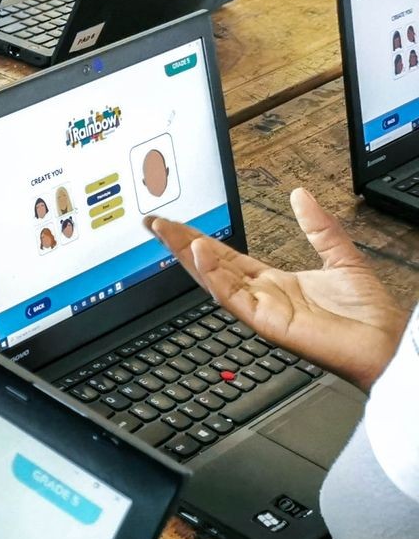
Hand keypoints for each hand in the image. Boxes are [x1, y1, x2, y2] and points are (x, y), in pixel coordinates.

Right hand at [146, 187, 406, 389]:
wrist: (384, 343)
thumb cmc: (368, 314)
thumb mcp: (341, 257)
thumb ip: (319, 227)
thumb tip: (300, 196)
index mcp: (274, 282)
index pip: (226, 256)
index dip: (200, 238)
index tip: (177, 223)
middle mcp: (261, 296)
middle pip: (211, 265)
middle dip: (180, 243)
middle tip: (155, 223)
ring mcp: (260, 310)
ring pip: (213, 279)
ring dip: (188, 255)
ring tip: (168, 232)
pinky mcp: (264, 322)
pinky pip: (231, 297)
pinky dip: (212, 275)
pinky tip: (199, 253)